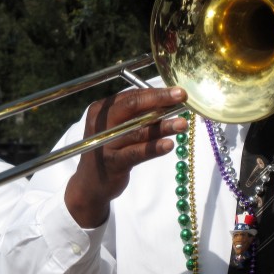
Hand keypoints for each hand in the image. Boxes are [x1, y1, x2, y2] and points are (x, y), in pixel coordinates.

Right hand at [65, 86, 187, 227]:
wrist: (91, 182)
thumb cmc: (110, 150)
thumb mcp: (118, 128)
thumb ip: (137, 115)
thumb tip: (169, 102)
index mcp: (101, 109)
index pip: (131, 96)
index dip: (156, 92)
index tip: (178, 91)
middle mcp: (100, 122)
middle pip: (132, 106)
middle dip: (159, 99)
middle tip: (181, 96)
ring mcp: (105, 143)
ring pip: (138, 130)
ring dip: (162, 126)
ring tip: (182, 124)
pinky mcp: (112, 162)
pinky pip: (136, 153)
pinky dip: (153, 148)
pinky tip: (169, 145)